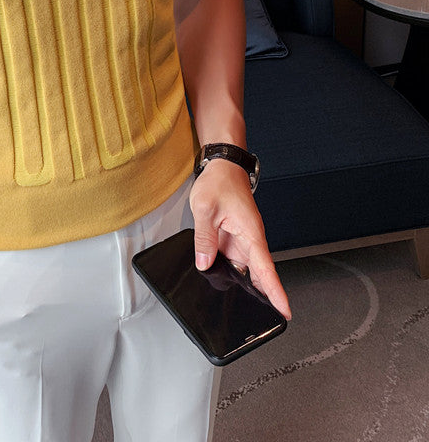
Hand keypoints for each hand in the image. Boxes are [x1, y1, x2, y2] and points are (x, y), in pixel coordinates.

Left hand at [189, 159, 291, 319]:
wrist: (222, 167)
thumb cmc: (220, 182)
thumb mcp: (205, 209)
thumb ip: (205, 238)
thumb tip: (205, 263)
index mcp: (251, 233)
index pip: (265, 268)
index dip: (275, 291)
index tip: (284, 311)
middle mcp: (249, 239)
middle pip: (257, 274)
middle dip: (260, 296)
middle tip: (259, 321)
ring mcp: (241, 240)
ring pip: (243, 269)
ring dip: (240, 284)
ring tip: (235, 307)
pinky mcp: (232, 238)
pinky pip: (232, 259)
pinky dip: (227, 271)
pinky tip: (218, 280)